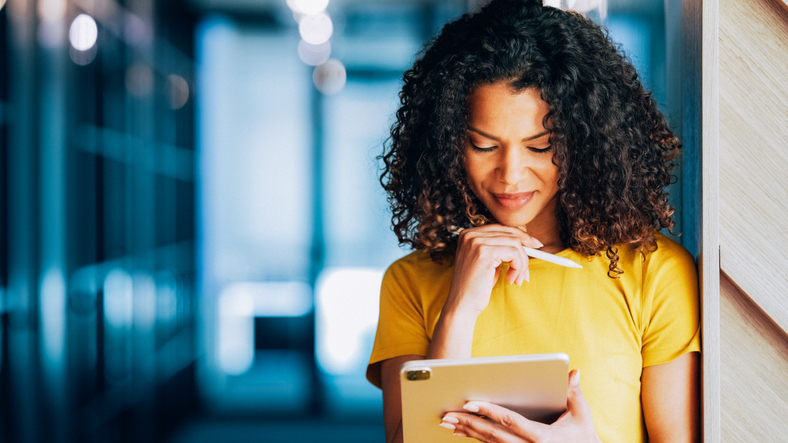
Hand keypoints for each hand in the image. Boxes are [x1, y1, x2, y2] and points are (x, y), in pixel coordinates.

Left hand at [439, 369, 601, 442]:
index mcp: (541, 437)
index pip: (509, 421)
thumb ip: (574, 392)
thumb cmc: (583, 437)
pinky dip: (477, 440)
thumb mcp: (581, 415)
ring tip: (448, 422)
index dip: (488, 411)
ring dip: (467, 432)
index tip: (469, 402)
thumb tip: (573, 372)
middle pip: (492, 436)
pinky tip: (462, 432)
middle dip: (468, 424)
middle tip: (447, 414)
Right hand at [447, 224, 542, 315]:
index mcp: (468, 234)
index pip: (501, 227)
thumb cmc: (476, 286)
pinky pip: (514, 253)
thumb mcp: (489, 261)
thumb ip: (501, 248)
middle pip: (510, 232)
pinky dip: (519, 267)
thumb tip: (527, 240)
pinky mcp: (484, 252)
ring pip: (515, 243)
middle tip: (530, 263)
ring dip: (522, 263)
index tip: (534, 245)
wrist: (462, 304)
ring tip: (517, 278)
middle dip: (525, 249)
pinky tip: (511, 279)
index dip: (520, 235)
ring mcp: (476, 242)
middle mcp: (470, 234)